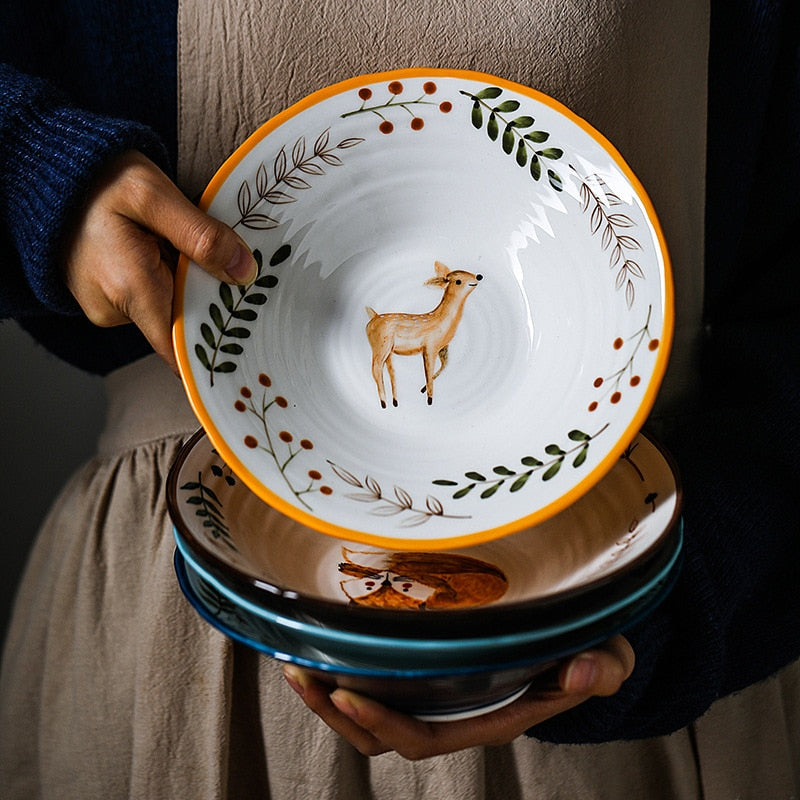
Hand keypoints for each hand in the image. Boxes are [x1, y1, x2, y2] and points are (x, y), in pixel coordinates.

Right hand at [61, 150, 256, 372]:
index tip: (243, 336)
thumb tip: (244, 272)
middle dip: (206, 301)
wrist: (46, 173)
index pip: (180, 347)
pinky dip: (163, 281)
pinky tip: (160, 253)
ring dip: (183, 286)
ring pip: (166, 310)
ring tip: (176, 250)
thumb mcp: (154, 194)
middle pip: (180, 325)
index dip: (213, 345)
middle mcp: (114, 309)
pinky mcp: (105, 300)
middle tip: (221, 267)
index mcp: (130, 289)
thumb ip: (201, 235)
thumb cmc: (98, 179)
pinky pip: (147, 300)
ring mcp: (107, 308)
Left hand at [282, 634, 633, 759]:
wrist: (575, 645)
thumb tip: (586, 672)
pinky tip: (317, 646)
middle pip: (382, 734)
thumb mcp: (606, 656)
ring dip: (328, 697)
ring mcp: (435, 695)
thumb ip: (602, 668)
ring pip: (370, 717)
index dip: (385, 721)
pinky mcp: (425, 672)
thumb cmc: (588, 652)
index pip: (427, 736)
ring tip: (294, 666)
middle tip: (302, 675)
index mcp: (488, 718)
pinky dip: (342, 671)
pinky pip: (375, 685)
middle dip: (338, 713)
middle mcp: (453, 714)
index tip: (347, 693)